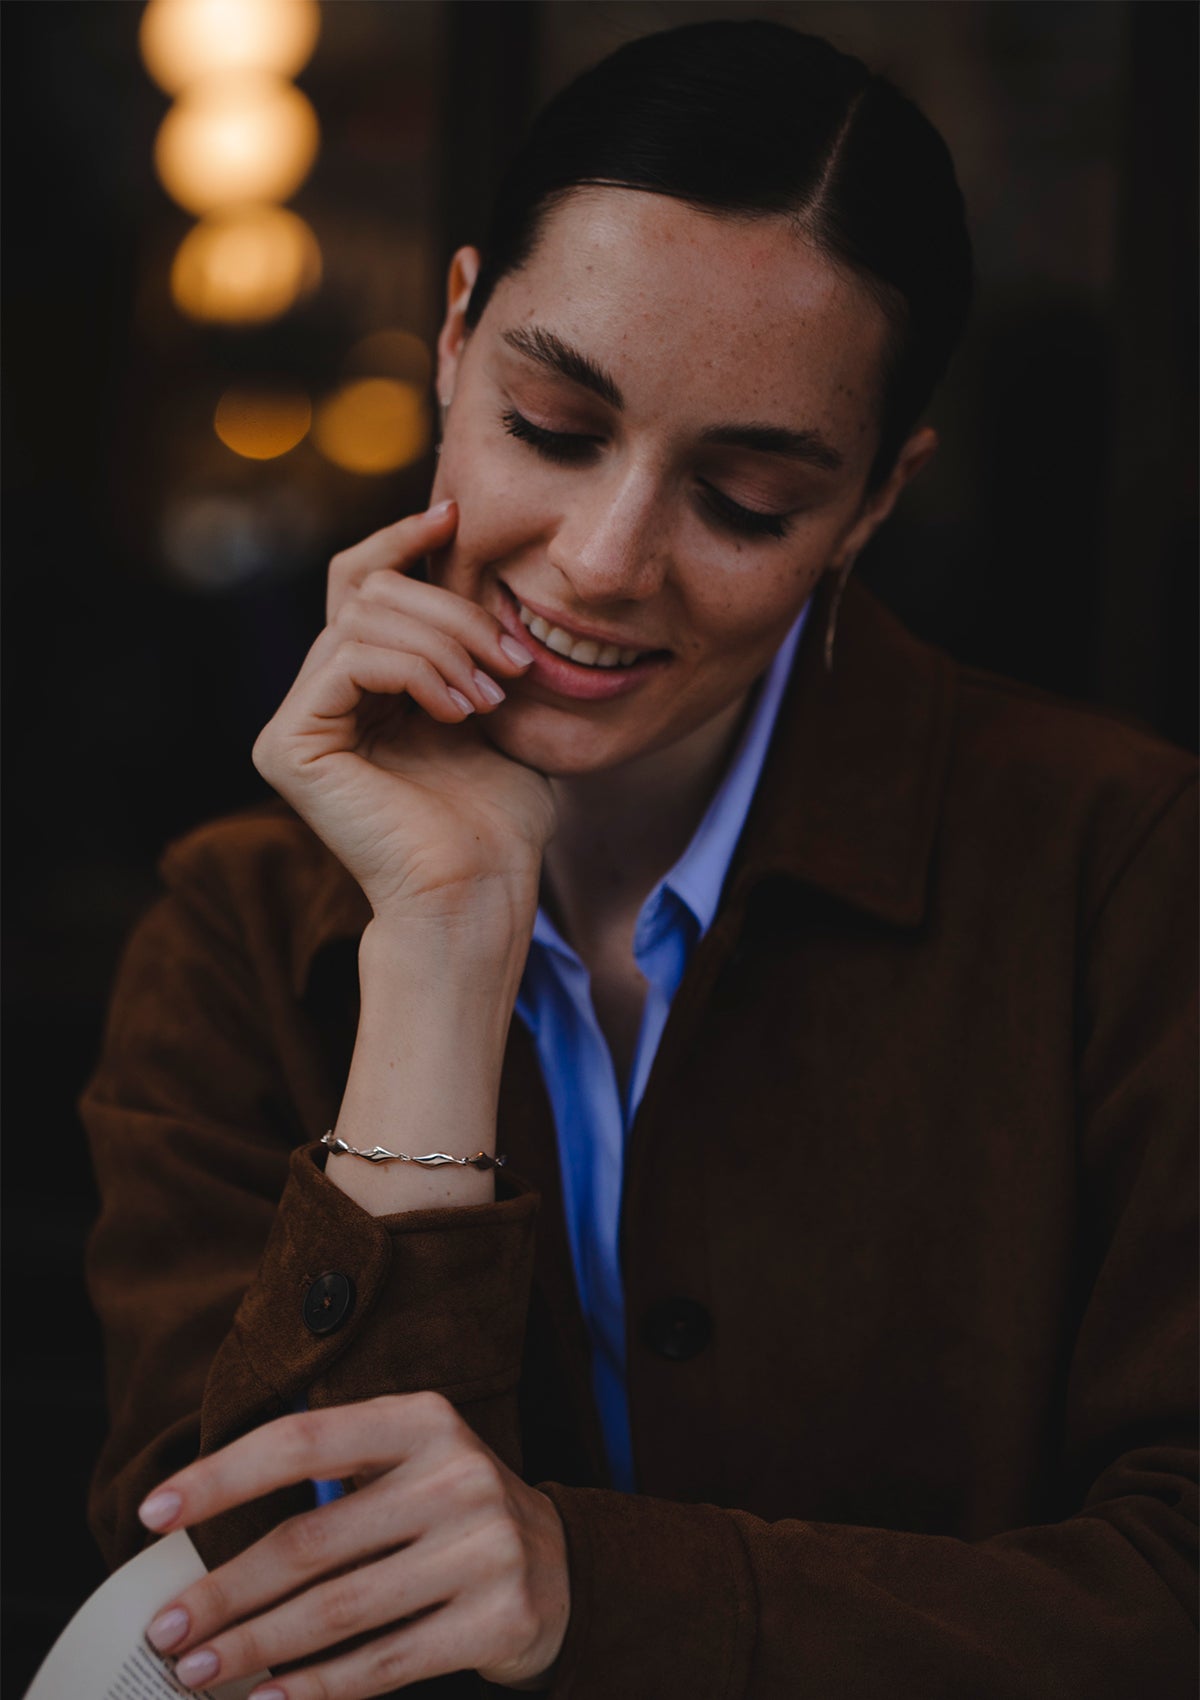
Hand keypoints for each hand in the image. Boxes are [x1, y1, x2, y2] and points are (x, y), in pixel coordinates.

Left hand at [138, 1393, 570, 1696]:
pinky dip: (316, 1690)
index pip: (302, 1440)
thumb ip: (331, 1481)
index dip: (222, 1476)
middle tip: (168, 1629)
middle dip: (226, 1592)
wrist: (561, 1567)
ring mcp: (484, 1547)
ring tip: (199, 1672)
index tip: (153, 1512)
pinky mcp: (498, 1617)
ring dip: (255, 1648)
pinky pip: (383, 1663)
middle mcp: (457, 1474)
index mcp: (423, 1419)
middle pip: (311, 1541)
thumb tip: (202, 1534)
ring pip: (338, 1612)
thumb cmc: (449, 1512)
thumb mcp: (407, 1464)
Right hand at [252, 501, 554, 924]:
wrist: (482, 890)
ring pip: (360, 618)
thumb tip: (456, 545)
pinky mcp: (289, 746)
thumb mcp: (494, 703)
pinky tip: (456, 711)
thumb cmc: (499, 816)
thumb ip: (465, 638)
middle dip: (450, 611)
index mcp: (362, 687)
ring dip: (443, 645)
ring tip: (489, 697)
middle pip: (366, 591)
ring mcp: (297, 723)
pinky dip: (414, 670)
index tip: (458, 515)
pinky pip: (347, 657)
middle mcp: (319, 699)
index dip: (401, 539)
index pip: (362, 582)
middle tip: (509, 661)